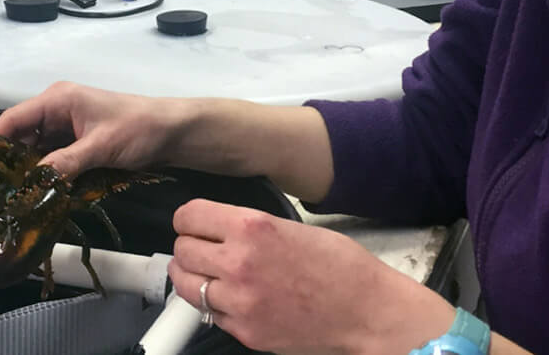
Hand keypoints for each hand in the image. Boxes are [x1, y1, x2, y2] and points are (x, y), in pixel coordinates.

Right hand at [0, 81, 183, 178]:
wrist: (173, 132)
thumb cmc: (139, 129)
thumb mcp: (100, 147)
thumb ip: (66, 163)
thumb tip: (33, 183)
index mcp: (58, 100)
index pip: (13, 119)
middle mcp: (56, 111)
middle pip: (20, 137)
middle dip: (10, 164)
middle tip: (0, 195)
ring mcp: (66, 128)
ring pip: (35, 151)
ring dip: (29, 172)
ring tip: (16, 199)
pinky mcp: (77, 143)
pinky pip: (52, 159)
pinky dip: (46, 174)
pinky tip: (40, 194)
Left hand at [167, 199, 455, 354]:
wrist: (366, 310)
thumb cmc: (339, 266)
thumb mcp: (289, 227)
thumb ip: (247, 227)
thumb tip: (215, 229)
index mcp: (252, 227)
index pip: (188, 216)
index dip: (189, 219)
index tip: (193, 223)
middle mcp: (239, 263)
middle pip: (182, 250)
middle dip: (191, 247)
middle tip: (204, 249)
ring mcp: (240, 302)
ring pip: (186, 285)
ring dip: (194, 277)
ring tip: (210, 274)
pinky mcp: (245, 332)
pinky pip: (210, 314)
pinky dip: (216, 305)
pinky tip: (235, 298)